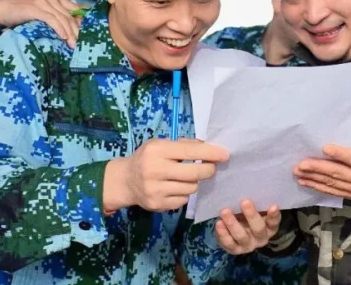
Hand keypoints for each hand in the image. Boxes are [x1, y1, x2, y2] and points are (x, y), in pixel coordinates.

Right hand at [0, 0, 80, 46]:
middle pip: (69, 16)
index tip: (85, 36)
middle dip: (76, 31)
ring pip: (62, 18)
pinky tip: (63, 36)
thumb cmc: (23, 13)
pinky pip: (51, 19)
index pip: (74, 10)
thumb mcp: (43, 13)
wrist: (3, 9)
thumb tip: (71, 30)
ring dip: (69, 32)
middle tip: (80, 44)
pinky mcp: (35, 8)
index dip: (80, 23)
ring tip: (73, 44)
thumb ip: (55, 17)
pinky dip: (59, 28)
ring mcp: (43, 2)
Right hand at [102, 139, 228, 212]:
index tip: (225, 155)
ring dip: (194, 182)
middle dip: (208, 169)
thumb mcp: (161, 145)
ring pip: (192, 188)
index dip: (210, 153)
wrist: (125, 180)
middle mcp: (155, 170)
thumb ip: (184, 145)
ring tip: (185, 177)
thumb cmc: (147, 158)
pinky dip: (184, 194)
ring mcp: (156, 190)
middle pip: (195, 173)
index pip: (190, 151)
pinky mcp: (157, 205)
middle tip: (212, 167)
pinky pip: (183, 200)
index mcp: (157, 151)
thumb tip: (211, 149)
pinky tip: (175, 188)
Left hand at [215, 200, 280, 254]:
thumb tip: (250, 184)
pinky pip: (229, 243)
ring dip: (233, 224)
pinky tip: (219, 223)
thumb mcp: (255, 208)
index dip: (274, 215)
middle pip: (258, 229)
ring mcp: (248, 245)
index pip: (274, 221)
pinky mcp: (235, 249)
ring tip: (225, 211)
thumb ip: (256, 201)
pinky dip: (223, 234)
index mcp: (270, 227)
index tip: (273, 205)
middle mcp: (261, 238)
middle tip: (244, 201)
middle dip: (251, 215)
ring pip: (242, 236)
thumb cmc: (248, 214)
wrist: (237, 229)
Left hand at [294, 137, 350, 199]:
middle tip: (301, 164)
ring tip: (298, 173)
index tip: (323, 148)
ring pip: (333, 184)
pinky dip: (318, 187)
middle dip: (318, 168)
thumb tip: (340, 139)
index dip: (339, 154)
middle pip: (339, 173)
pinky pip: (333, 192)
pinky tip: (306, 182)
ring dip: (313, 178)